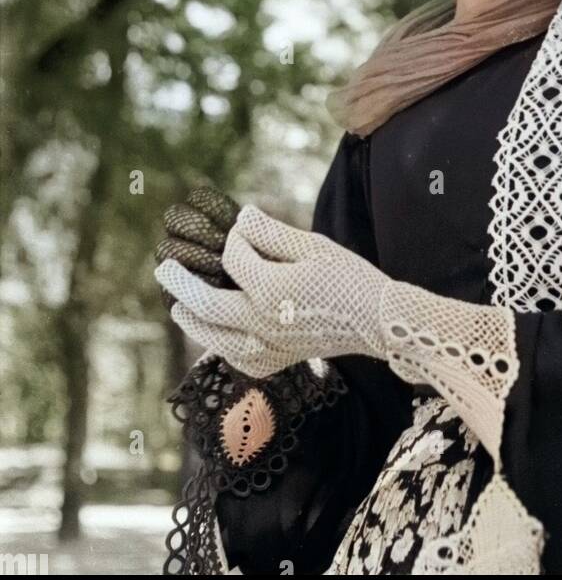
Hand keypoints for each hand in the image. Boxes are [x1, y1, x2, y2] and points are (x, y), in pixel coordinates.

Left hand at [154, 203, 389, 377]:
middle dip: (181, 283)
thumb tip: (242, 218)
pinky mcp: (276, 361)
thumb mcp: (314, 246)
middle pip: (206, 302)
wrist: (379, 322)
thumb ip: (272, 233)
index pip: (235, 257)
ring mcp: (266, 347)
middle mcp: (261, 322)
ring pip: (213, 336)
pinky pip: (235, 358)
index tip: (246, 227)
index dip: (236, 237)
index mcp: (271, 289)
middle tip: (164, 268)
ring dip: (191, 319)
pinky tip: (213, 336)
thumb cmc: (349, 278)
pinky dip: (218, 346)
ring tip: (177, 305)